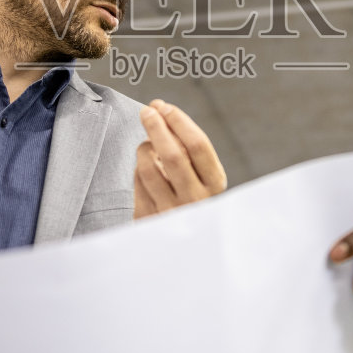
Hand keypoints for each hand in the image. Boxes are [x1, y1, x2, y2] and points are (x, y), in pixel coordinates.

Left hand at [134, 99, 227, 217]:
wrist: (182, 245)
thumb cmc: (192, 200)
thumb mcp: (202, 178)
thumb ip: (187, 149)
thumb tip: (160, 110)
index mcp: (214, 185)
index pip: (198, 145)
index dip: (179, 121)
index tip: (164, 107)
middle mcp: (195, 200)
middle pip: (172, 154)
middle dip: (157, 126)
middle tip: (147, 111)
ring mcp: (171, 213)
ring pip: (149, 168)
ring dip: (144, 148)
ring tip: (147, 143)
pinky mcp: (149, 220)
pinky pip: (137, 184)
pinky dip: (138, 169)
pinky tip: (144, 167)